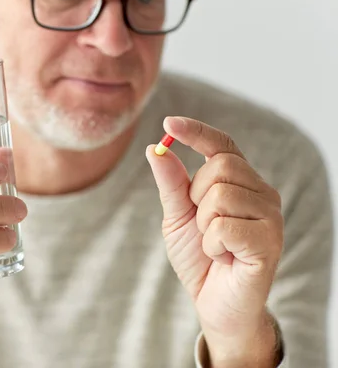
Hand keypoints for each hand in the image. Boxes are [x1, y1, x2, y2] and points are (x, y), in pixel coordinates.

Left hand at [146, 117, 283, 366]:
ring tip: (214, 244)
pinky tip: (222, 257)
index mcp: (241, 183)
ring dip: (204, 225)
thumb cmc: (200, 258)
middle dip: (196, 197)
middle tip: (203, 226)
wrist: (214, 304)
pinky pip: (224, 226)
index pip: (223, 145)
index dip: (197, 131)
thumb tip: (156, 148)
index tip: (168, 122)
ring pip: (220, 196)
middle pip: (219, 166)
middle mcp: (262, 194)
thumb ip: (171, 183)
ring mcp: (270, 217)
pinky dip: (211, 244)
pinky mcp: (269, 242)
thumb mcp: (177, 216)